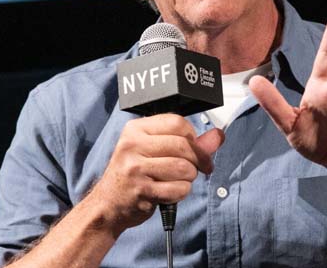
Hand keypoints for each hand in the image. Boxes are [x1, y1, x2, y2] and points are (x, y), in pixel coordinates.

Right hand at [89, 114, 223, 231]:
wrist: (108, 204)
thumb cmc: (135, 175)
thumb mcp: (156, 151)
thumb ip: (189, 142)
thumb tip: (218, 136)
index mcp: (136, 129)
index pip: (177, 122)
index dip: (194, 137)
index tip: (196, 149)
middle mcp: (133, 145)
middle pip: (183, 146)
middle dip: (197, 160)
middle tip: (198, 169)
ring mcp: (135, 168)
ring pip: (184, 168)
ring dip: (189, 178)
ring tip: (178, 180)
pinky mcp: (141, 190)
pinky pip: (178, 189)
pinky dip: (181, 193)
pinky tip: (169, 193)